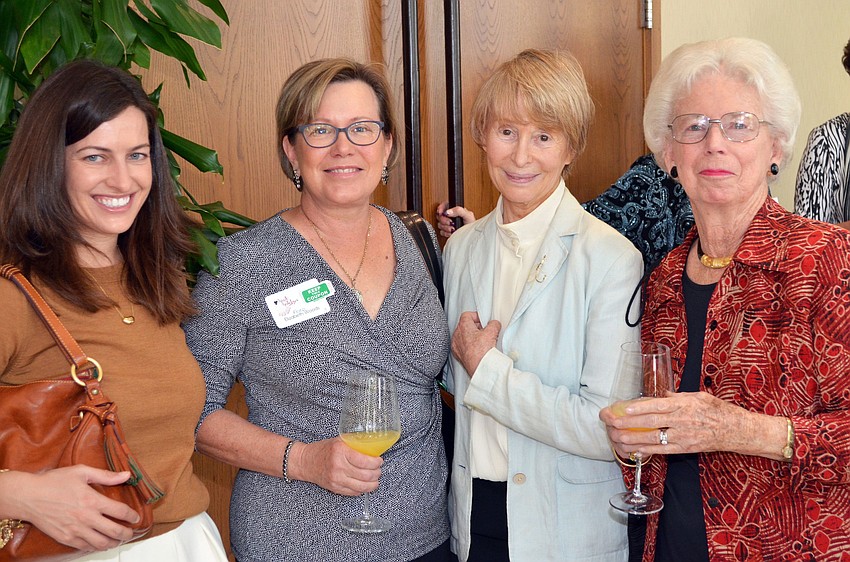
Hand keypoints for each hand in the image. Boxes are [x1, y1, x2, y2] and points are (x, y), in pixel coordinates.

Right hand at [5, 465, 138, 551]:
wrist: (28, 496)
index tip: (136, 518)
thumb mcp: (81, 472)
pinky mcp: (65, 538)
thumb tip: (126, 475)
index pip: (120, 511)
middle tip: (131, 533)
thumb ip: (106, 475)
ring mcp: (75, 530)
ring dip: (113, 543)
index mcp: (92, 500)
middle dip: (127, 533)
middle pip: (114, 531)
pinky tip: (100, 542)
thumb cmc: (53, 482)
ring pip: (101, 543)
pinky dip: (96, 547)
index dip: (132, 516)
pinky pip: (85, 547)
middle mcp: (86, 517)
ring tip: (118, 540)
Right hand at [288, 438, 382, 495]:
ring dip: (373, 484)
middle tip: (378, 470)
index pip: (365, 461)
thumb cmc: (323, 449)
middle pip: (366, 475)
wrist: (305, 462)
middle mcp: (339, 466)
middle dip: (377, 473)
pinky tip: (364, 485)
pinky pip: (354, 492)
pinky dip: (362, 490)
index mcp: (341, 451)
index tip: (379, 460)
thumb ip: (354, 444)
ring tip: (375, 480)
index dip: (376, 462)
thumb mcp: (339, 441)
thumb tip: (373, 447)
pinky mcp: (335, 488)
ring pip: (362, 487)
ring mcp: (336, 479)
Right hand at [436, 202, 474, 237]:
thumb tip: (448, 211)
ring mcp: (448, 224)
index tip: (441, 213)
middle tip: (450, 222)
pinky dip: (446, 233)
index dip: (441, 208)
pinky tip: (451, 233)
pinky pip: (441, 232)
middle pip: (440, 215)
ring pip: (440, 224)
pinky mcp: (447, 231)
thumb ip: (458, 210)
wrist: (471, 235)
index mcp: (455, 210)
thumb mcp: (468, 215)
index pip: (444, 205)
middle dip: (444, 220)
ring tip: (453, 228)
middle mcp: (451, 216)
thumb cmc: (472, 224)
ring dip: (445, 227)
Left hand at [451, 311, 500, 375]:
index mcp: (463, 327)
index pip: (467, 315)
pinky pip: (463, 346)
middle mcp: (457, 336)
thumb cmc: (482, 352)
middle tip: (485, 331)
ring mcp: (456, 346)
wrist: (480, 368)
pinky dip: (469, 346)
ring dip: (472, 337)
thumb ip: (493, 324)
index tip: (483, 321)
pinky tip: (478, 349)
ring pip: (463, 337)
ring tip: (482, 341)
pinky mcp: (458, 355)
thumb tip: (494, 324)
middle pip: (465, 326)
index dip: (476, 316)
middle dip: (475, 327)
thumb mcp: (492, 332)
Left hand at [600, 391, 780, 459]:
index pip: (658, 405)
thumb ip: (676, 396)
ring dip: (633, 439)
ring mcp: (684, 436)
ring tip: (617, 438)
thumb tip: (659, 394)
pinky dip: (647, 451)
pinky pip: (663, 450)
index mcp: (684, 404)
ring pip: (654, 438)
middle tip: (611, 422)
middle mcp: (683, 420)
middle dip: (629, 423)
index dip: (639, 408)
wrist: (737, 430)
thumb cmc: (717, 410)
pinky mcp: (686, 448)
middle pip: (651, 422)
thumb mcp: (698, 395)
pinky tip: (634, 450)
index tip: (623, 409)